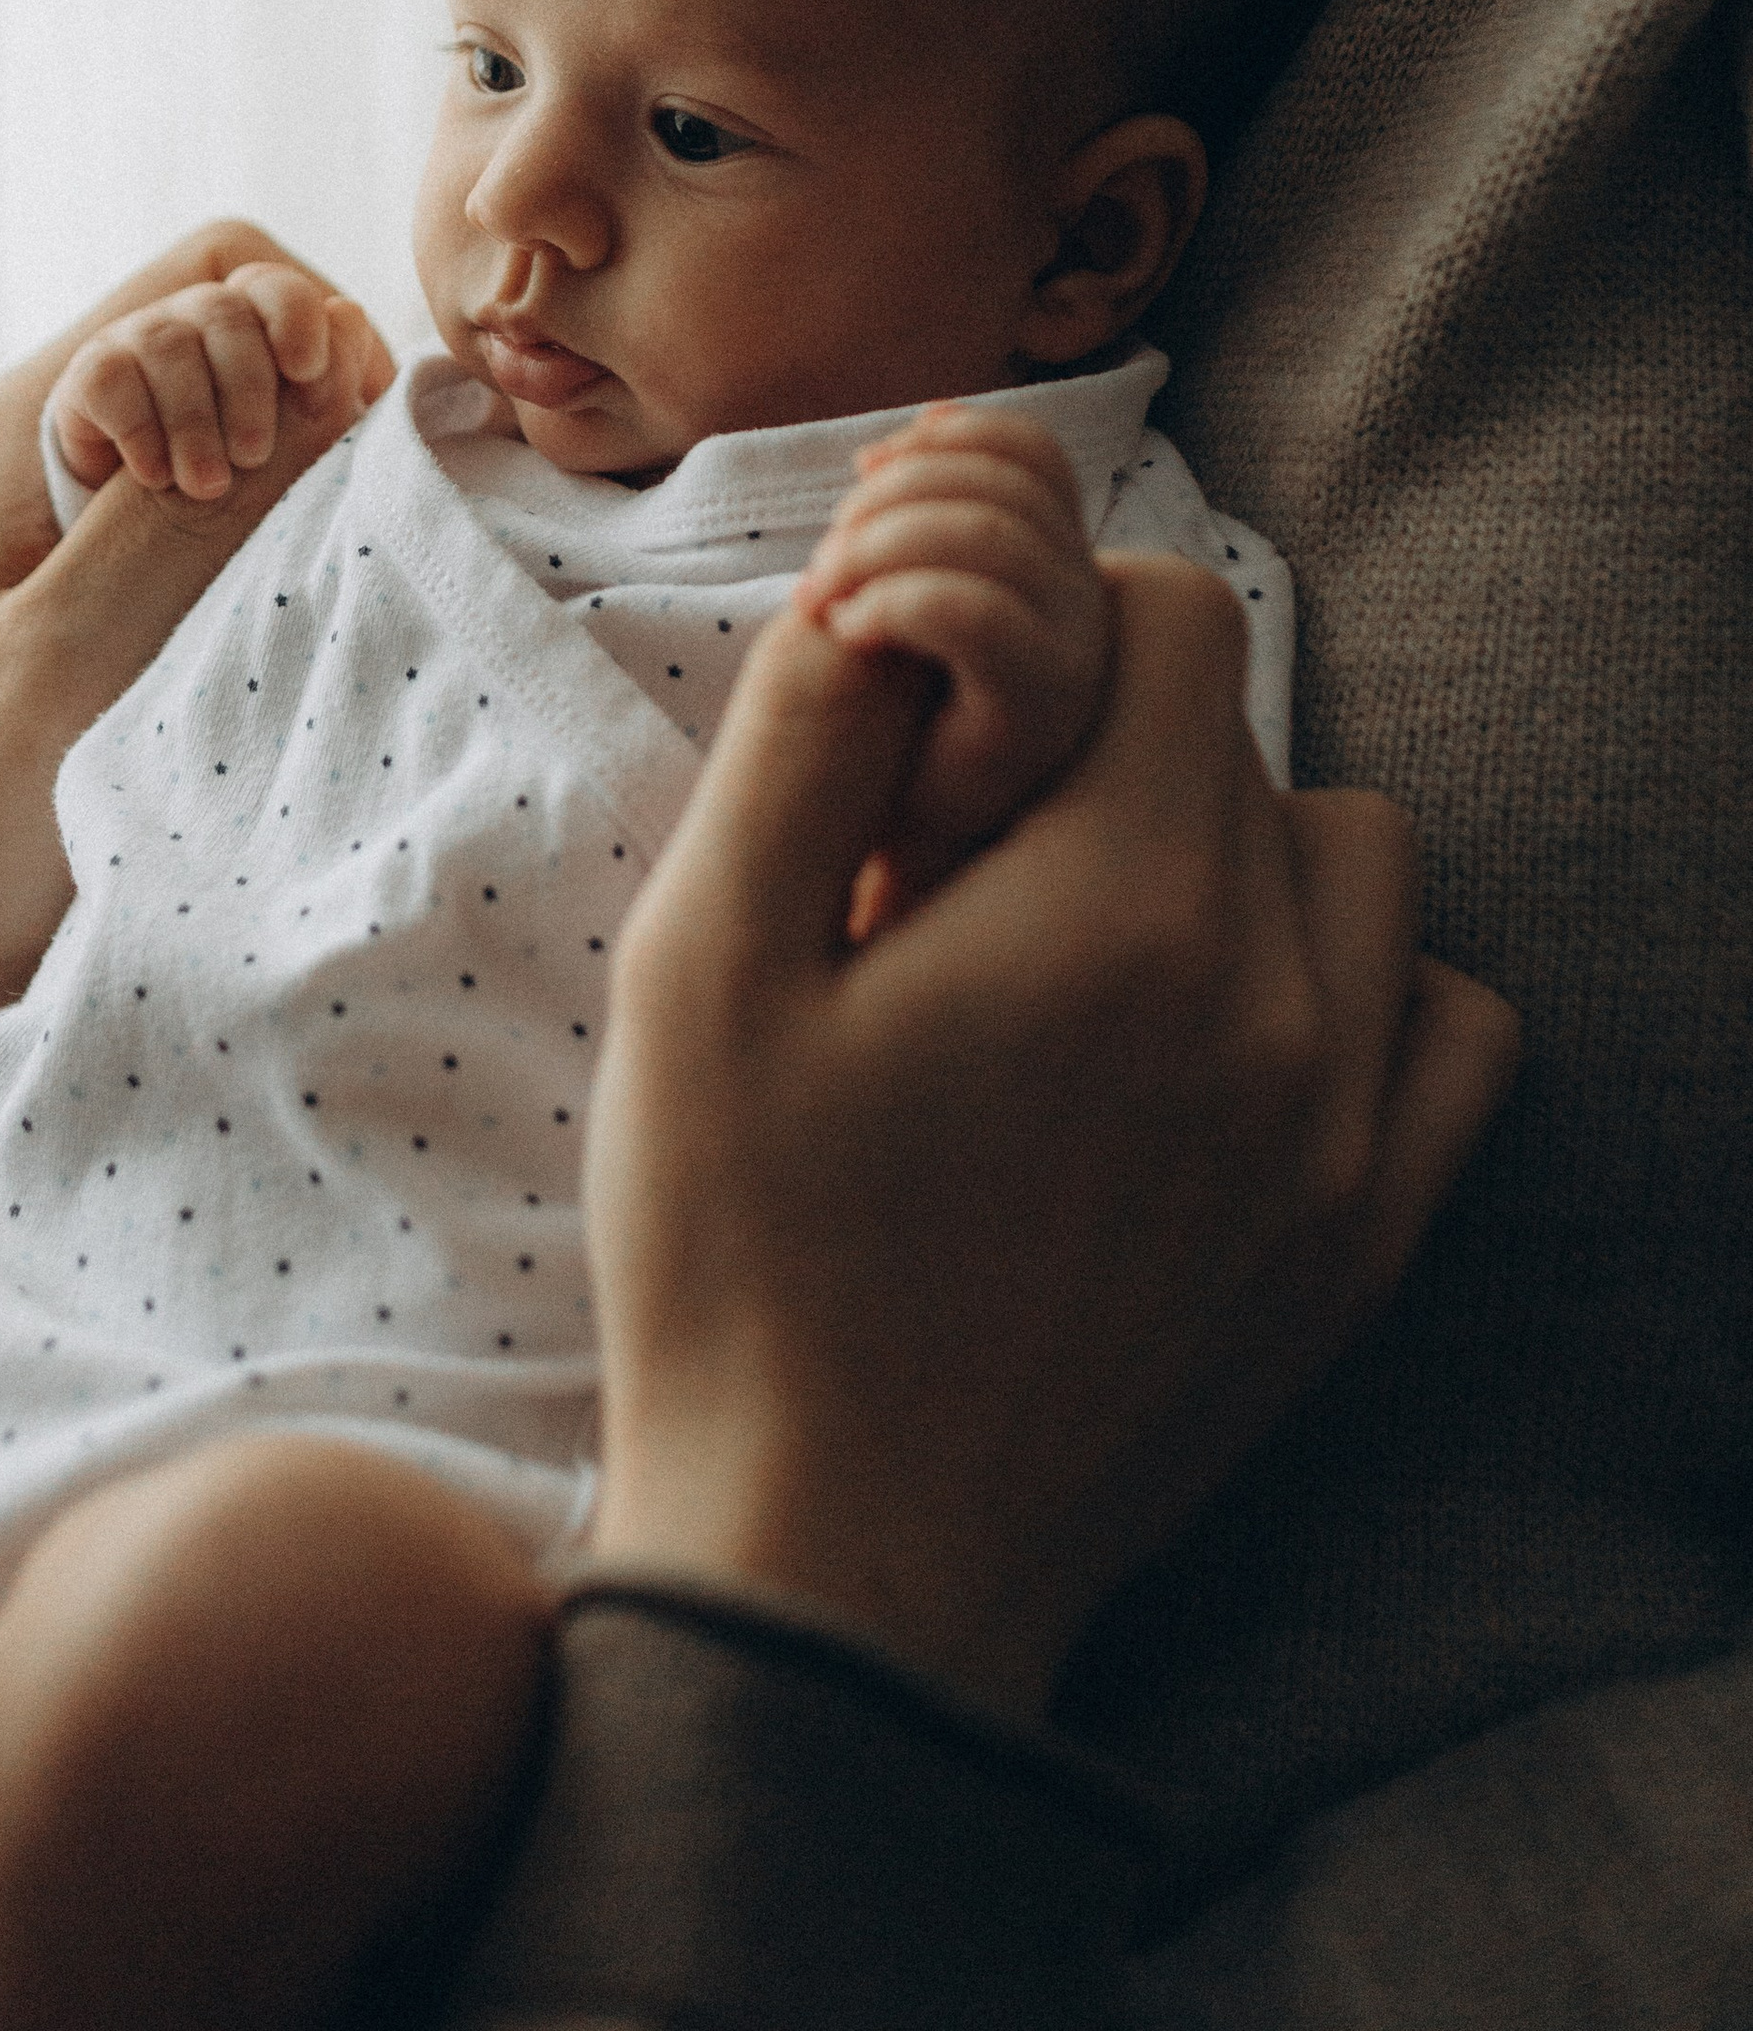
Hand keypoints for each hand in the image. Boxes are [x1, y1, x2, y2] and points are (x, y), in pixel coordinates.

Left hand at [0, 223, 389, 1088]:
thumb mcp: (66, 646)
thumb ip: (183, 517)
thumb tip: (320, 390)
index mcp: (38, 413)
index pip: (210, 271)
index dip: (268, 328)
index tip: (238, 467)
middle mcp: (95, 434)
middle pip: (255, 308)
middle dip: (296, 370)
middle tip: (261, 495)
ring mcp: (142, 501)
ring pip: (282, 392)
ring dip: (312, 438)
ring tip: (284, 539)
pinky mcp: (179, 574)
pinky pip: (283, 480)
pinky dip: (320, 501)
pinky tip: (312, 570)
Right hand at [50, 265, 391, 503]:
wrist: (152, 517)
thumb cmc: (250, 467)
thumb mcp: (301, 437)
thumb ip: (335, 398)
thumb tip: (382, 371)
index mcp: (259, 320)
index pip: (279, 288)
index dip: (296, 319)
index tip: (309, 371)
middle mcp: (198, 316)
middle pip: (225, 313)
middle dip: (247, 385)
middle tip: (256, 455)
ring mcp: (140, 339)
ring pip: (167, 344)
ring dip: (194, 420)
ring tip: (209, 485)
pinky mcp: (91, 376)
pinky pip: (112, 379)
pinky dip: (139, 429)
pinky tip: (156, 475)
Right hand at [583, 557, 1520, 1723]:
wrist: (839, 1570)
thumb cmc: (741, 1259)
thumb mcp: (698, 966)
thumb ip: (804, 730)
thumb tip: (885, 578)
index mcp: (1117, 904)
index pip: (1177, 612)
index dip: (1047, 628)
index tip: (943, 756)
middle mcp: (1275, 999)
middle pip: (1247, 734)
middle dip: (1107, 750)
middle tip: (965, 879)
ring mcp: (1344, 1132)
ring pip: (1358, 859)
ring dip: (1235, 853)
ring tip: (1083, 954)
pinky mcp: (1363, 1244)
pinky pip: (1450, 1027)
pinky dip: (1358, 992)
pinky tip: (1215, 1043)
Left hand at [796, 406, 1111, 921]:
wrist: (874, 864)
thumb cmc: (876, 732)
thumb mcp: (897, 594)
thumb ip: (928, 515)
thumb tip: (931, 422)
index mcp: (1053, 572)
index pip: (1031, 454)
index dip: (944, 440)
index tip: (863, 477)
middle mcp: (1085, 614)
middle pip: (1003, 486)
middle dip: (891, 499)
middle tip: (827, 569)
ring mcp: (1072, 670)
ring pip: (990, 539)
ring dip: (879, 548)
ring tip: (826, 604)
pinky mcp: (1033, 727)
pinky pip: (979, 616)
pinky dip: (898, 601)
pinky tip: (848, 634)